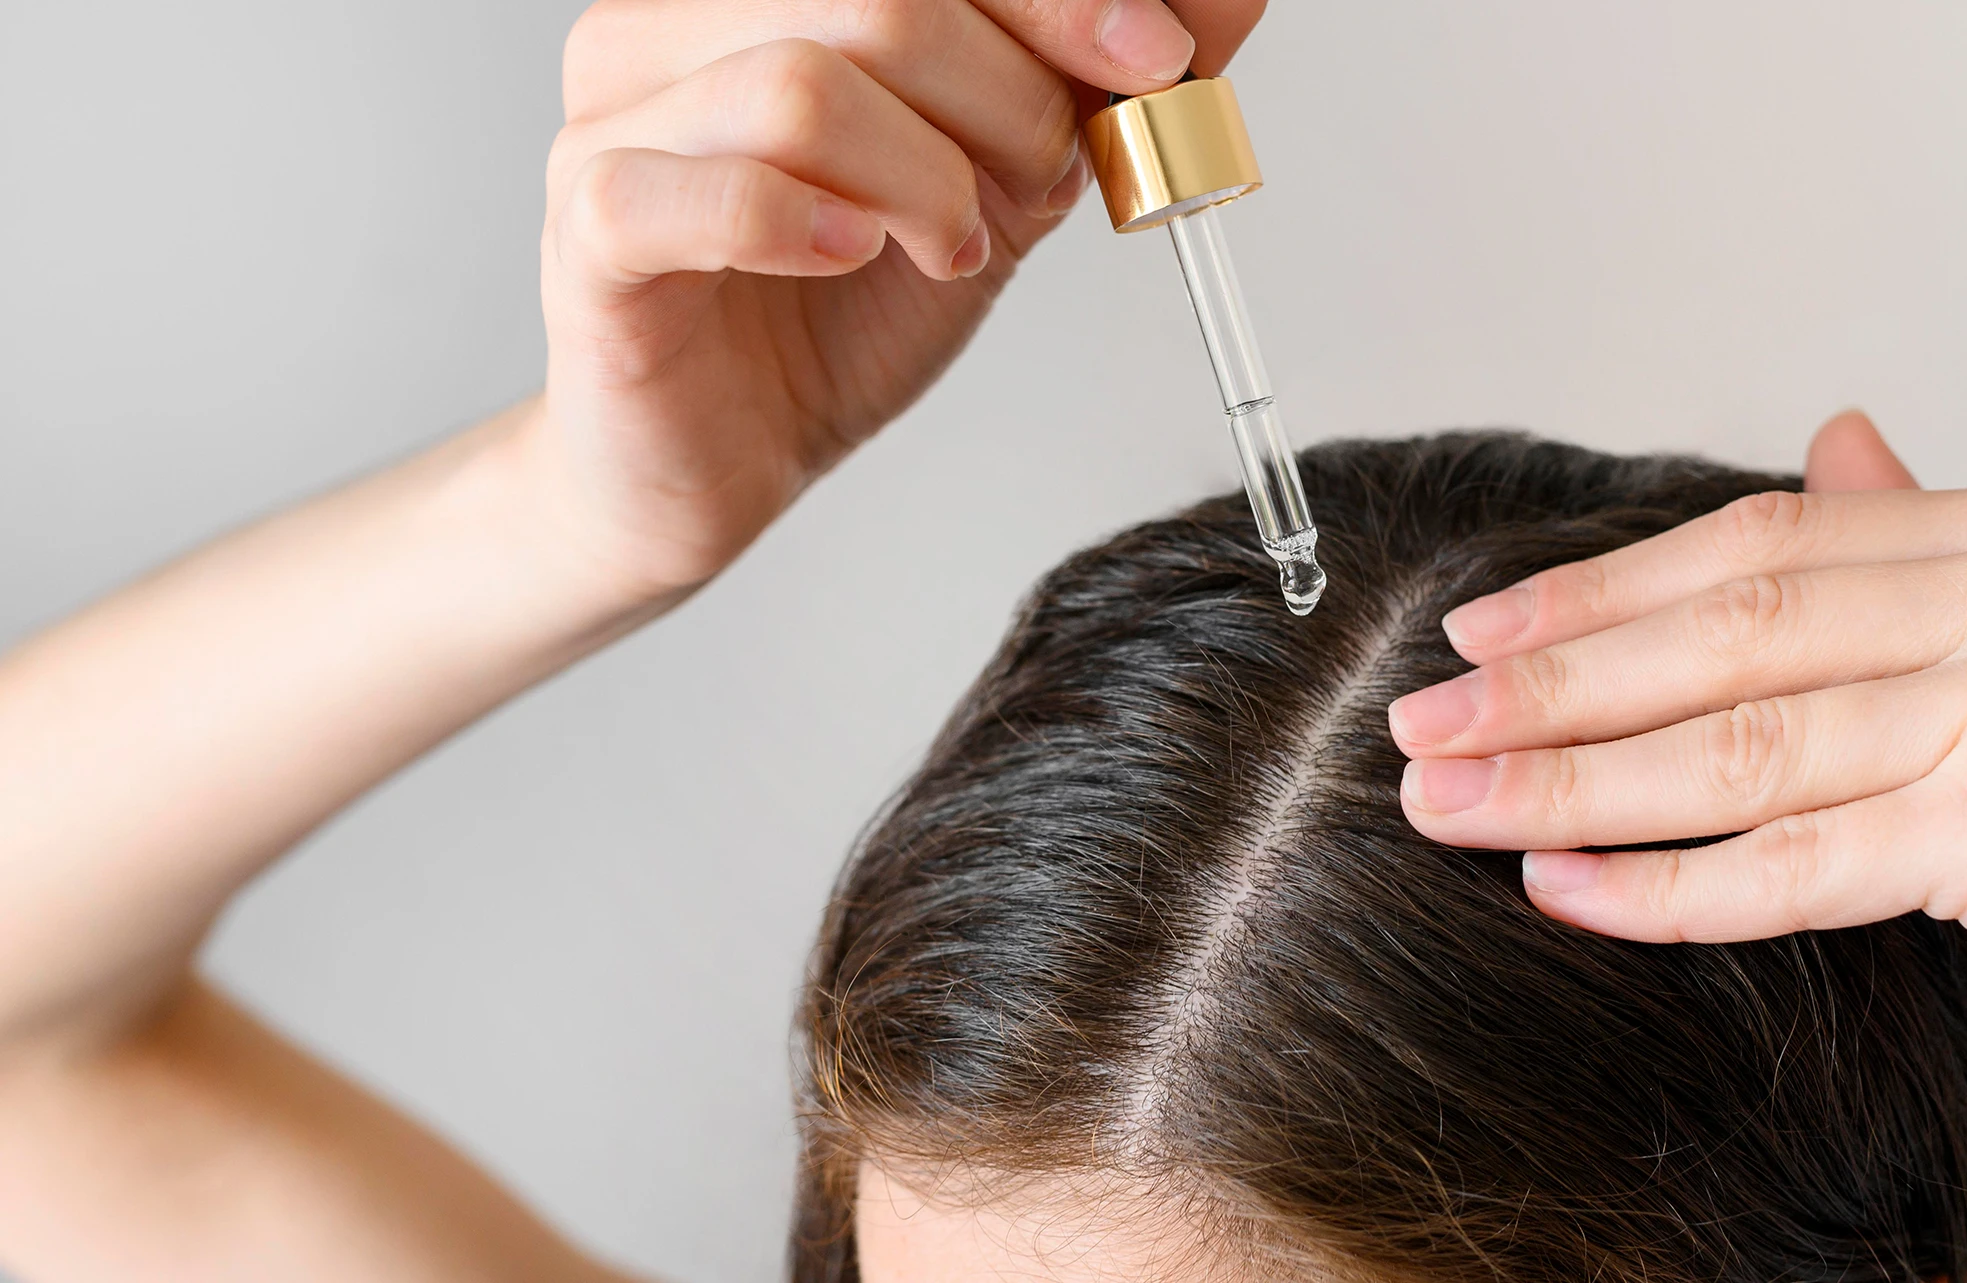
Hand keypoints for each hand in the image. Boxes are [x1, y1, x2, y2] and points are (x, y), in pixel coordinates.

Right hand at [527, 0, 1266, 597]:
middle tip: (1042, 184)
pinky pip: (714, 193)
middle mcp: (669, 22)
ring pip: (804, 83)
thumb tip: (1225, 1)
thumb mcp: (1001, 177)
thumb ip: (1092, 86)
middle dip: (1009, 96)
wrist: (721, 456)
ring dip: (927, 181)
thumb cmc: (838, 309)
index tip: (1156, 60)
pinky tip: (855, 258)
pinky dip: (813, 226)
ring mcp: (614, 118)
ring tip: (950, 245)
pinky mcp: (592, 225)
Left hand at [1389, 413, 1966, 1232]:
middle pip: (1741, 630)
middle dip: (1558, 688)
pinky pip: (1803, 857)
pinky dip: (1667, 883)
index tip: (1481, 637)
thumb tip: (1834, 440)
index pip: (1777, 541)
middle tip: (1425, 729)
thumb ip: (1936, 557)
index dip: (1609, 590)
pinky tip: (1564, 890)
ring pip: (1750, 744)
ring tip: (1452, 809)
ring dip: (1573, 785)